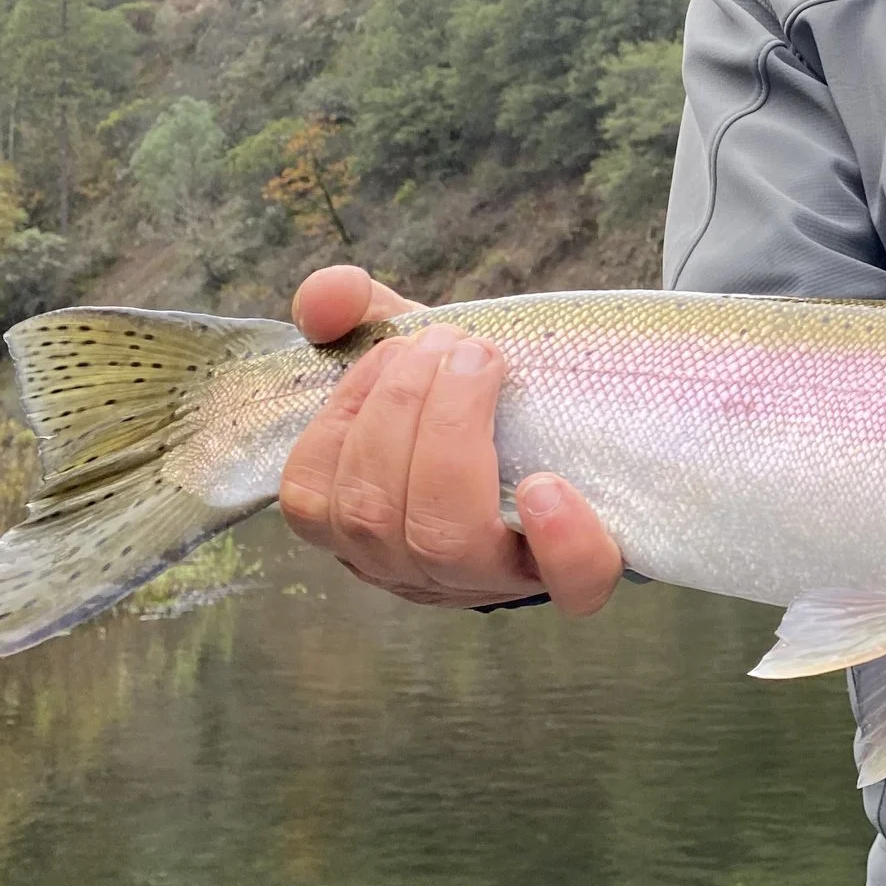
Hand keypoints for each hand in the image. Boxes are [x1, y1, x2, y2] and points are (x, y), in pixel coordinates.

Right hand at [275, 263, 622, 614]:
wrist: (573, 437)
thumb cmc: (473, 406)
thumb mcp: (415, 355)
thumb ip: (358, 313)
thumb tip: (323, 299)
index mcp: (359, 520)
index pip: (312, 498)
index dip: (343, 418)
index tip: (396, 347)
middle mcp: (414, 565)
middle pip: (376, 515)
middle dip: (404, 410)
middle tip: (452, 344)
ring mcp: (492, 578)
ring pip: (444, 543)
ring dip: (451, 437)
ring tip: (480, 362)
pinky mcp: (572, 582)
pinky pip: (569, 585)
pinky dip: (560, 537)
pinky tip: (549, 486)